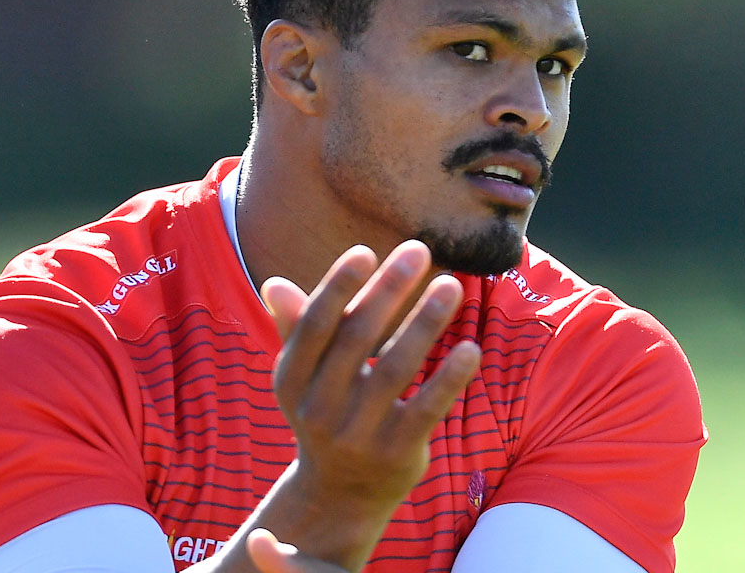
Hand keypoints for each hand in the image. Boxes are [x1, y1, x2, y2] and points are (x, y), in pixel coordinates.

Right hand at [260, 240, 480, 569]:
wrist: (340, 494)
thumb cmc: (328, 412)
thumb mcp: (306, 377)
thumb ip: (298, 329)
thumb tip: (274, 285)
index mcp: (290, 381)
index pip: (315, 326)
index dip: (337, 287)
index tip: (365, 252)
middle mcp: (318, 409)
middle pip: (357, 339)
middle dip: (389, 290)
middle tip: (419, 250)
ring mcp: (358, 435)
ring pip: (396, 369)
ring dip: (425, 322)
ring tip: (451, 286)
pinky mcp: (396, 453)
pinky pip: (427, 408)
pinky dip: (449, 377)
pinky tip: (470, 346)